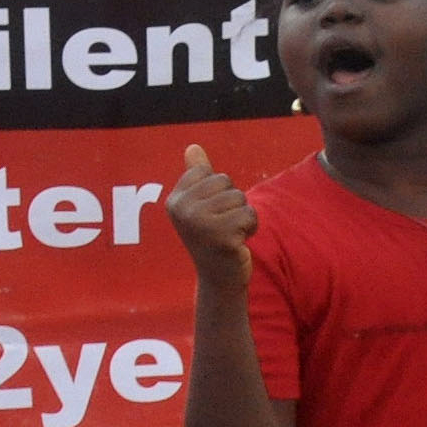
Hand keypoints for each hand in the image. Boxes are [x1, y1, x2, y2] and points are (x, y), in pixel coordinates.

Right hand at [167, 143, 257, 290]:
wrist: (219, 279)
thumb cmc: (213, 238)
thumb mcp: (202, 206)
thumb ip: (197, 176)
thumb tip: (193, 147)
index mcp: (174, 201)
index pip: (208, 172)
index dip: (218, 191)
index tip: (211, 214)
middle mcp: (182, 211)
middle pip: (225, 182)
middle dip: (232, 203)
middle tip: (223, 226)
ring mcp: (200, 224)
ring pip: (239, 198)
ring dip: (243, 216)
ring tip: (231, 234)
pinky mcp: (221, 236)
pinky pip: (249, 214)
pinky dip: (251, 227)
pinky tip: (239, 242)